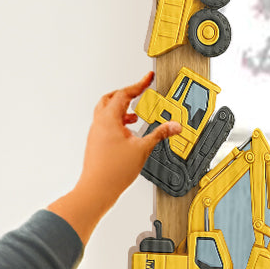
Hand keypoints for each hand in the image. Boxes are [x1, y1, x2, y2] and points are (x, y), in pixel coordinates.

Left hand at [75, 72, 179, 212]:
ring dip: (121, 110)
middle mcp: (99, 124)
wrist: (96, 190)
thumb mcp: (143, 149)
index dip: (138, 84)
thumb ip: (159, 134)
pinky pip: (105, 125)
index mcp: (109, 119)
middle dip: (126, 94)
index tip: (147, 78)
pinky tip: (127, 134)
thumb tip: (174, 126)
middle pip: (110, 99)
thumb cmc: (113, 172)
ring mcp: (95, 134)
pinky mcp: (95, 144)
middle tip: (138, 93)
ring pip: (106, 112)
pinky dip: (116, 123)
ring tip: (135, 116)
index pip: (124, 94)